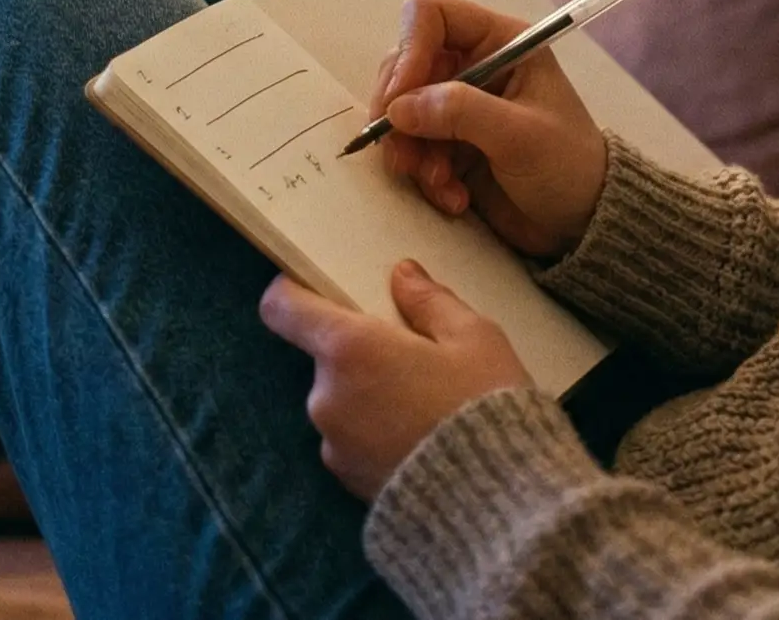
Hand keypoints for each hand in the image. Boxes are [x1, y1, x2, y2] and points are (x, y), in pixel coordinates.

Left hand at [259, 261, 532, 500]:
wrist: (495, 503)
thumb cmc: (484, 405)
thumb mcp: (474, 338)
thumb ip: (430, 302)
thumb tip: (402, 275)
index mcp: (349, 348)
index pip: (283, 307)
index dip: (294, 292)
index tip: (322, 291)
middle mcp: (326, 395)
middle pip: (326, 357)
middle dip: (362, 354)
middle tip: (414, 361)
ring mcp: (332, 443)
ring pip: (341, 401)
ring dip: (370, 397)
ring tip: (426, 409)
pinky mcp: (346, 481)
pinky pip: (352, 441)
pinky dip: (375, 435)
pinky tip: (420, 442)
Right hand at [370, 0, 608, 258]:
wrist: (582, 223)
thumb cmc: (567, 166)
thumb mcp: (520, 135)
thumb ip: (460, 112)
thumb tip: (397, 107)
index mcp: (500, 42)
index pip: (431, 16)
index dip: (409, 51)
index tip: (397, 101)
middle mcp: (474, 64)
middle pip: (405, 64)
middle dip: (399, 112)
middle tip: (402, 155)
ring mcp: (459, 105)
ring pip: (402, 110)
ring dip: (411, 151)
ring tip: (439, 183)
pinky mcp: (450, 142)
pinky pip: (413, 147)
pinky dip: (424, 174)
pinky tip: (453, 197)